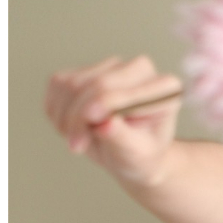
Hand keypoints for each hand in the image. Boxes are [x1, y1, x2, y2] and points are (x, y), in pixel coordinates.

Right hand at [44, 55, 183, 184]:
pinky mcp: (85, 70)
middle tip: (76, 146)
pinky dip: (57, 110)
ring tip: (78, 141)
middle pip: (95, 84)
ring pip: (71, 83)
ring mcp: (111, 66)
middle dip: (80, 117)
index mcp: (165, 89)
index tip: (87, 123)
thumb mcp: (137, 155)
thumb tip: (105, 124)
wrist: (129, 156)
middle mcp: (139, 70)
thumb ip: (123, 138)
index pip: (128, 91)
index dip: (102, 104)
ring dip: (66, 116)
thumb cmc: (140, 156)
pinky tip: (71, 128)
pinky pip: (57, 84)